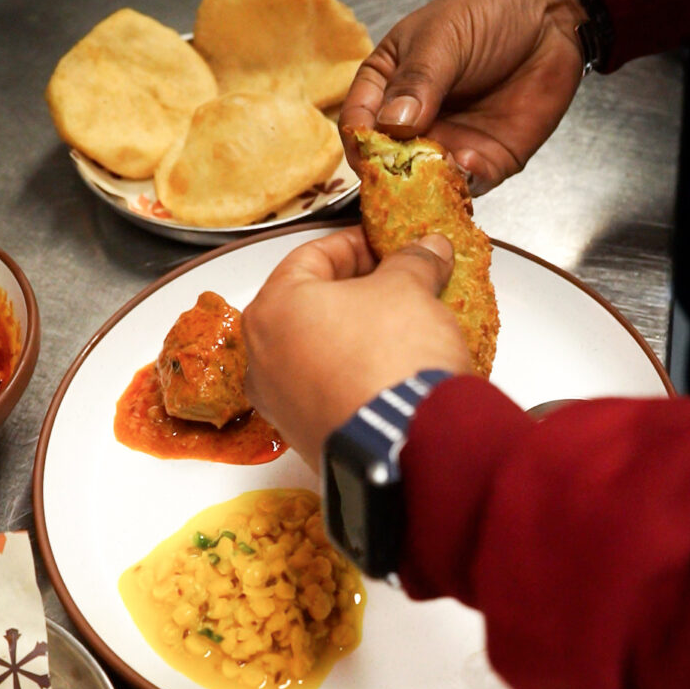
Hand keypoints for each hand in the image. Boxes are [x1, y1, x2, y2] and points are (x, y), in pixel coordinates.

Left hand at [241, 226, 472, 467]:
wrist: (406, 444)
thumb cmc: (391, 361)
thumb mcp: (409, 289)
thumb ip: (413, 262)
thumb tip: (427, 250)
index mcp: (272, 310)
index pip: (312, 256)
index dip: (357, 244)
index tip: (386, 245)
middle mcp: (262, 358)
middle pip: (310, 305)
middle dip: (356, 291)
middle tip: (395, 283)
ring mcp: (279, 404)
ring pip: (316, 351)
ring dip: (354, 333)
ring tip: (399, 326)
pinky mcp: (305, 437)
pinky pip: (327, 390)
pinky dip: (353, 373)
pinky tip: (391, 368)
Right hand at [340, 0, 584, 194]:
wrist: (551, 16)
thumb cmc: (487, 12)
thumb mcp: (443, 36)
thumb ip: (417, 81)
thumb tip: (391, 126)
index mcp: (387, 85)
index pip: (359, 122)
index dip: (360, 142)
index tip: (369, 154)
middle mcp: (412, 123)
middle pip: (389, 164)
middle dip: (395, 175)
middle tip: (406, 176)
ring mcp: (449, 144)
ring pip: (427, 182)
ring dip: (431, 184)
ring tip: (443, 169)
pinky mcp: (485, 160)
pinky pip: (469, 185)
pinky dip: (467, 183)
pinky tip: (471, 164)